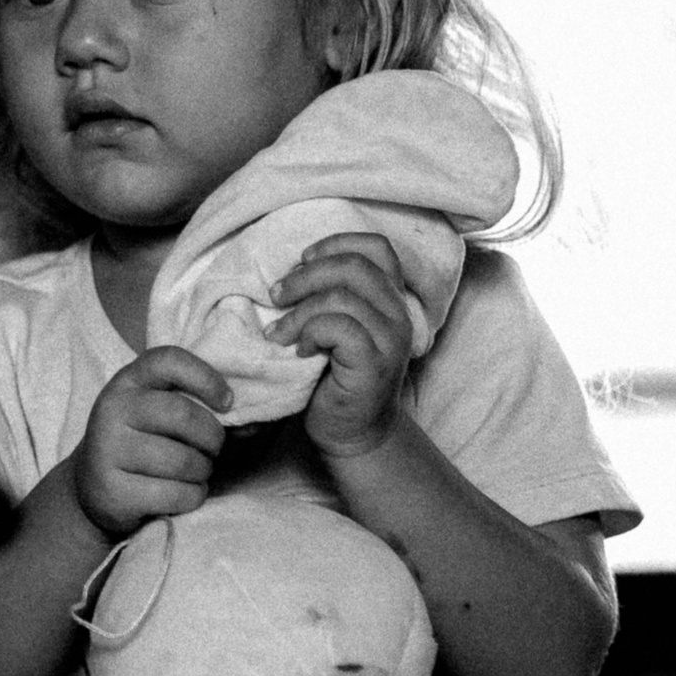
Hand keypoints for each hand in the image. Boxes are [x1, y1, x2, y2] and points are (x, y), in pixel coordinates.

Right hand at [71, 346, 230, 538]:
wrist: (92, 486)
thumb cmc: (143, 443)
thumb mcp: (159, 413)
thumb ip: (199, 406)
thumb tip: (257, 422)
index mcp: (129, 381)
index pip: (168, 360)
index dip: (205, 377)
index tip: (227, 402)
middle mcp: (113, 408)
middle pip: (183, 415)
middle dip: (213, 438)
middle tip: (213, 450)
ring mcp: (108, 449)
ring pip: (183, 461)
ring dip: (204, 472)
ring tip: (196, 473)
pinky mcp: (112, 489)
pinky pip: (175, 494)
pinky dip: (192, 497)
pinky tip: (182, 493)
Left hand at [276, 232, 414, 462]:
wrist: (352, 432)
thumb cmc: (334, 375)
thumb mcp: (335, 325)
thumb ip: (329, 294)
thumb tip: (288, 269)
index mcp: (390, 297)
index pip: (377, 247)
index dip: (336, 243)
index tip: (303, 259)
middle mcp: (399, 313)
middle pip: (354, 266)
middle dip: (305, 275)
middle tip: (276, 294)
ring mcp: (391, 339)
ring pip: (343, 297)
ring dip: (299, 311)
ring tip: (280, 332)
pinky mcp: (376, 364)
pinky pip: (339, 327)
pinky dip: (310, 332)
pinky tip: (300, 350)